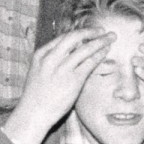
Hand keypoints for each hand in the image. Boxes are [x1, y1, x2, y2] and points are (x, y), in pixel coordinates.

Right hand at [1, 28, 113, 143]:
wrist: (33, 114)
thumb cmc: (36, 96)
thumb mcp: (38, 72)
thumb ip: (51, 61)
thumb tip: (68, 54)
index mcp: (41, 55)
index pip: (62, 38)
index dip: (78, 33)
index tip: (88, 32)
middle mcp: (51, 58)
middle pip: (74, 37)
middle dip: (90, 31)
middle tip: (102, 30)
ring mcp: (62, 69)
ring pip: (85, 48)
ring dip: (100, 41)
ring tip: (111, 38)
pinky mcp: (73, 80)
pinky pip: (90, 63)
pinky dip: (99, 55)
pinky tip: (105, 52)